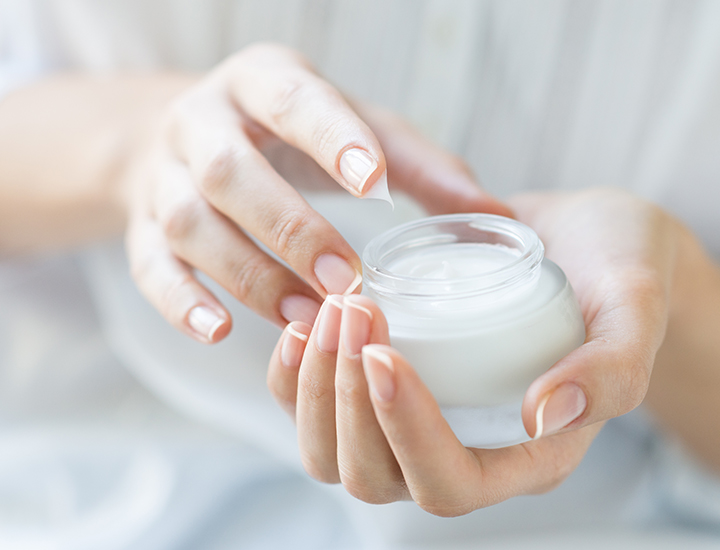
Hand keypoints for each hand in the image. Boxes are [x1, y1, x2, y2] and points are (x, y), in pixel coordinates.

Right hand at [124, 42, 509, 343]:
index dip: (329, 137)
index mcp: (260, 82)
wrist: (187, 135)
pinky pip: (149, 267)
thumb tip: (495, 216)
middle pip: (232, 171)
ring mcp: (164, 176)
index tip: (372, 182)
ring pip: (191, 224)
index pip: (292, 100)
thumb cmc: (287, 134)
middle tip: (345, 278)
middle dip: (289, 227)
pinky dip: (181, 303)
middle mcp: (202, 122)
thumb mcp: (350, 127)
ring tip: (304, 319)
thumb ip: (417, 166)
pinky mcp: (141, 227)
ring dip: (248, 274)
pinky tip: (220, 332)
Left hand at [267, 188, 685, 515]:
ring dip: (316, 386)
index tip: (384, 352)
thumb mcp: (635, 306)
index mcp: (524, 456)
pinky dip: (295, 376)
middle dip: (348, 398)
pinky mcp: (386, 385)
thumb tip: (546, 415)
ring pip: (333, 451)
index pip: (447, 481)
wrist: (583, 241)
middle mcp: (462, 450)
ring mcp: (415, 420)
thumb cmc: (618, 272)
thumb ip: (610, 367)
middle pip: (374, 475)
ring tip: (329, 310)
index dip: (406, 431)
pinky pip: (318, 407)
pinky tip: (301, 324)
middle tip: (352, 310)